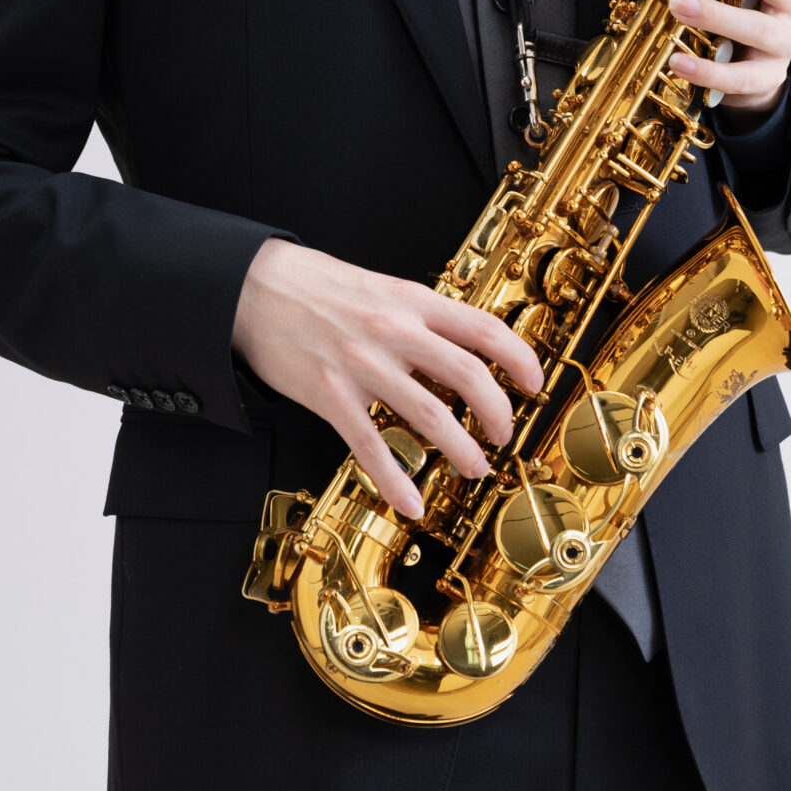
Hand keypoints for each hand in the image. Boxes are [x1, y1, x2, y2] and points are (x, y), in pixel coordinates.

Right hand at [232, 239, 544, 518]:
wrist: (256, 288)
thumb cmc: (320, 288)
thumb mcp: (382, 289)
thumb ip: (421, 317)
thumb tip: (462, 352)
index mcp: (412, 301)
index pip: (483, 328)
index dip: (519, 358)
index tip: (535, 382)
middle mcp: (394, 331)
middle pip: (468, 376)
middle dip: (497, 413)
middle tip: (503, 435)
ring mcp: (362, 364)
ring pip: (430, 415)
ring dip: (461, 449)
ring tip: (474, 467)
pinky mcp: (330, 394)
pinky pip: (370, 446)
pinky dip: (394, 480)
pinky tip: (410, 502)